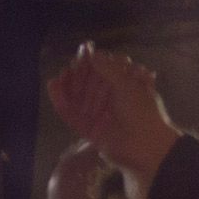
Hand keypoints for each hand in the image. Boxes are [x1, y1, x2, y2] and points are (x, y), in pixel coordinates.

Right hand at [48, 43, 181, 187]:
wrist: (145, 146)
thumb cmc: (141, 111)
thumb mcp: (126, 83)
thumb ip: (107, 68)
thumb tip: (93, 53)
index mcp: (124, 87)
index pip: (105, 69)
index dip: (94, 61)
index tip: (84, 52)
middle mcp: (110, 100)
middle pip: (89, 83)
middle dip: (79, 74)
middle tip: (72, 66)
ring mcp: (98, 115)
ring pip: (78, 98)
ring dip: (67, 85)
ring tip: (58, 75)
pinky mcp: (88, 129)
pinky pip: (71, 114)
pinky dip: (61, 101)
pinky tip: (53, 86)